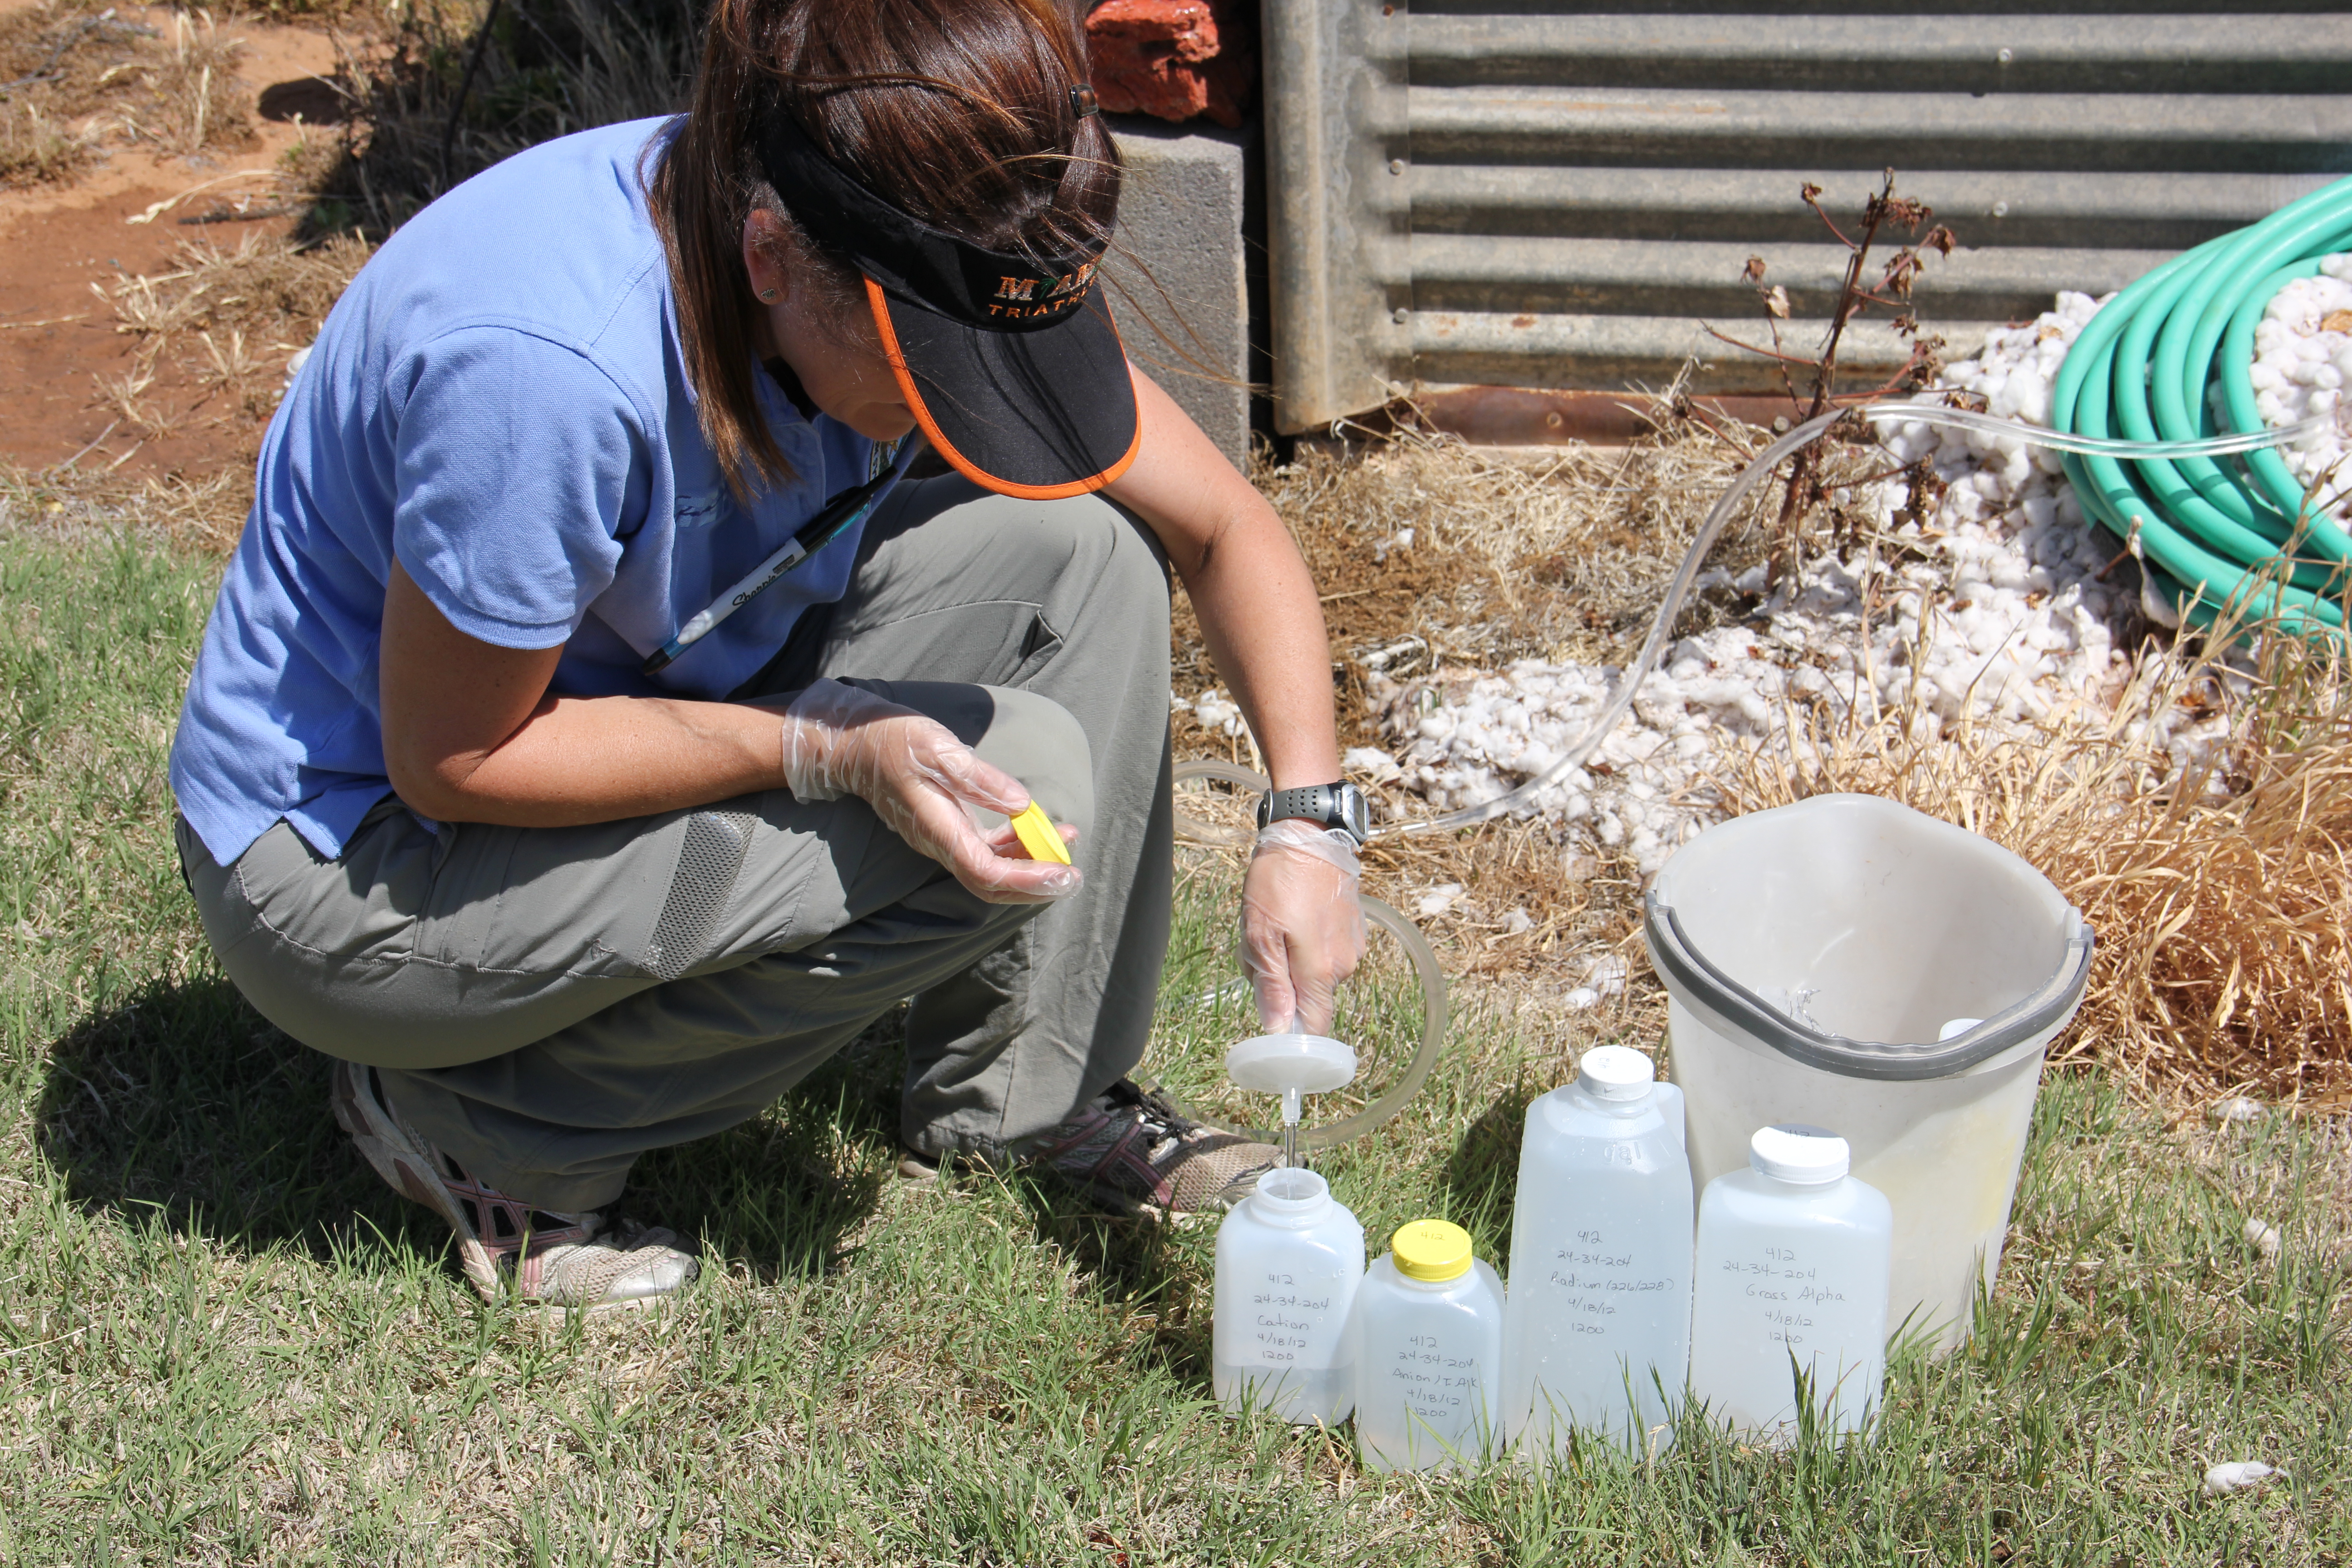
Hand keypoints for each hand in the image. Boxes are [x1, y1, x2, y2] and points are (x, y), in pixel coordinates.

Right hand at [774, 679, 1081, 904]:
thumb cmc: (893, 742)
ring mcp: (946, 839)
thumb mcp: (937, 749)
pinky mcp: (950, 828)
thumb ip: (978, 779)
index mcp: (938, 829)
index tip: (1063, 873)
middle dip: (1035, 886)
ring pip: (992, 870)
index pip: (986, 872)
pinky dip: (1017, 846)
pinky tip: (1042, 828)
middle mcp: (941, 843)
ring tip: (1069, 841)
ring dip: (1031, 865)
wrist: (855, 745)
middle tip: (1074, 875)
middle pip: (992, 884)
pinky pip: (987, 851)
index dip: (1027, 880)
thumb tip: (1021, 805)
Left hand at [1239, 819, 1365, 1034]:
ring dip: (1293, 961)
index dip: (1292, 1031)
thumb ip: (1272, 984)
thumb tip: (1278, 1028)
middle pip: (1310, 998)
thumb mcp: (1261, 932)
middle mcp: (1345, 964)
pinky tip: (1293, 915)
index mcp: (1321, 971)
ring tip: (1276, 923)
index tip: (1271, 1017)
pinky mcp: (1355, 928)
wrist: (1309, 833)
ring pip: (1317, 973)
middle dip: (1283, 984)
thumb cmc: (1279, 880)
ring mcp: (1353, 946)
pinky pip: (1327, 951)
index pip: (1314, 1026)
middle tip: (1260, 947)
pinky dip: (1308, 943)